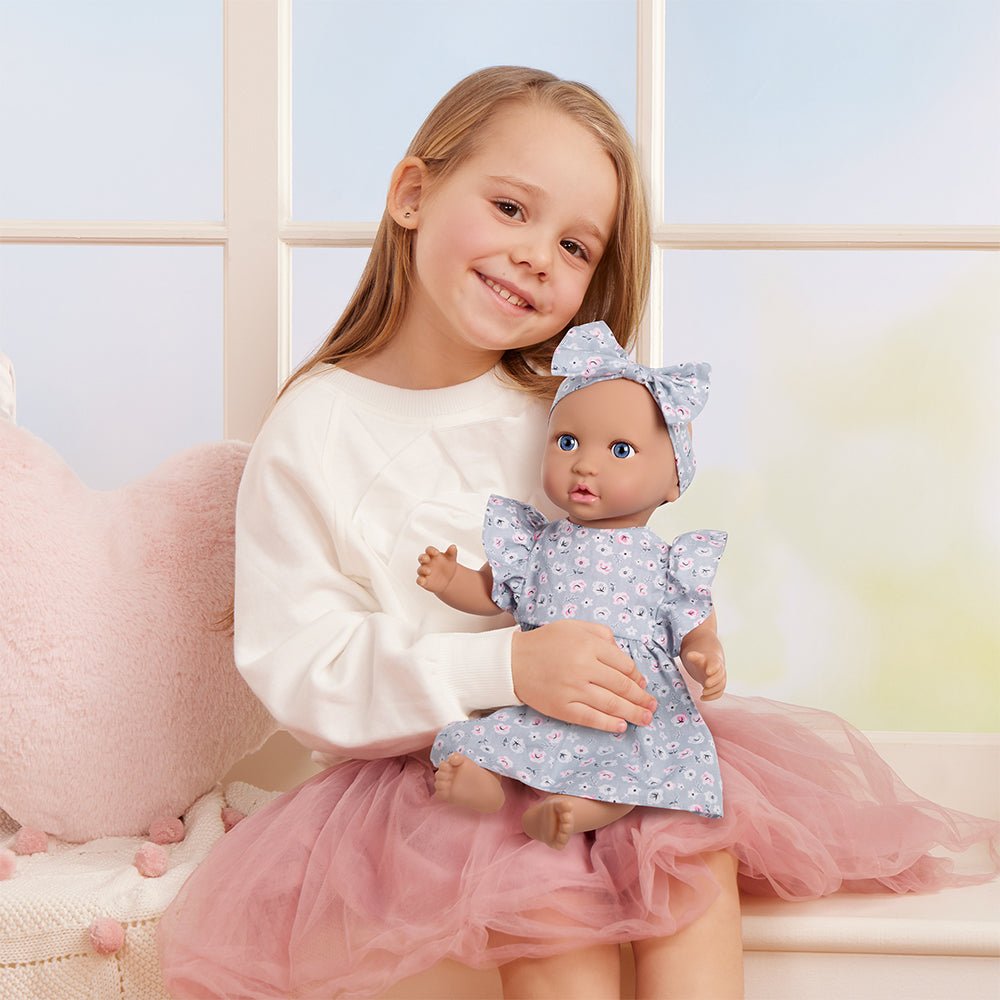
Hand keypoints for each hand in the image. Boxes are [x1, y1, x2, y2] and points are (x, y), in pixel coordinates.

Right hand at [416, 545, 458, 594]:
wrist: (449, 579)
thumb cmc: (448, 566)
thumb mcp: (451, 559)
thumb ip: (452, 553)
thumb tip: (453, 546)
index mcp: (433, 555)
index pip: (429, 550)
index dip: (431, 550)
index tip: (436, 553)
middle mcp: (427, 562)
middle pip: (421, 558)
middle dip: (423, 558)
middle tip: (427, 559)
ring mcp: (424, 572)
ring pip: (420, 569)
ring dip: (423, 570)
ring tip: (429, 571)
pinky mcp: (424, 581)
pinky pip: (419, 580)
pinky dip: (420, 580)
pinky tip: (423, 581)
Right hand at [511, 620, 656, 732]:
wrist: (513, 662)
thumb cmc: (546, 643)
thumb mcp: (575, 627)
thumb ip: (602, 635)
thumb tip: (625, 658)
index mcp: (589, 646)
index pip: (624, 665)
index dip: (637, 678)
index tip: (643, 685)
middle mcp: (584, 667)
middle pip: (622, 686)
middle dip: (641, 698)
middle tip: (652, 706)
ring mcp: (573, 689)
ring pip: (611, 704)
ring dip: (632, 713)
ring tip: (645, 719)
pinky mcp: (562, 707)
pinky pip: (591, 718)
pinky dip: (608, 723)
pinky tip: (621, 726)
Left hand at [681, 648, 726, 700]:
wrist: (708, 665)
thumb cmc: (702, 661)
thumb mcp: (697, 657)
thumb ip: (693, 656)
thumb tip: (689, 655)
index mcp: (714, 662)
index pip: (716, 664)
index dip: (713, 668)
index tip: (708, 672)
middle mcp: (720, 671)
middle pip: (720, 676)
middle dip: (714, 681)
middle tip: (705, 684)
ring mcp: (720, 680)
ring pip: (721, 686)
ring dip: (712, 691)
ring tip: (703, 692)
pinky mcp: (719, 687)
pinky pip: (719, 693)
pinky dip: (712, 697)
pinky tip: (702, 698)